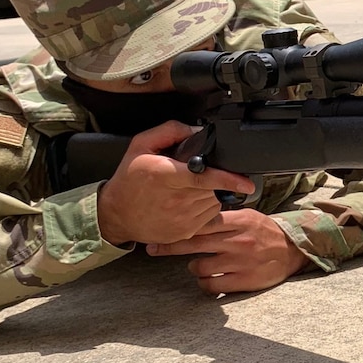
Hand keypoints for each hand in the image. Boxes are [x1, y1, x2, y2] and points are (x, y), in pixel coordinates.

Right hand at [95, 121, 259, 246]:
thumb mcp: (141, 145)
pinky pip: (208, 217)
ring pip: (214, 202)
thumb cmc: (129, 179)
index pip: (203, 178)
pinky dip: (204, 207)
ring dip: (209, 194)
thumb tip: (198, 130)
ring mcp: (182, 219)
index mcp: (166, 175)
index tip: (246, 182)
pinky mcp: (185, 232)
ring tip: (186, 189)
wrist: (116, 215)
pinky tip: (186, 202)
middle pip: (212, 188)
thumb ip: (171, 131)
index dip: (228, 179)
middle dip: (213, 179)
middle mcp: (176, 199)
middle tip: (193, 175)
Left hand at [145, 207, 310, 293]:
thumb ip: (223, 216)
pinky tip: (208, 279)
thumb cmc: (265, 232)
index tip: (160, 230)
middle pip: (194, 244)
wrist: (293, 252)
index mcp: (239, 221)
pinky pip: (211, 285)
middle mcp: (238, 240)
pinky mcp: (243, 281)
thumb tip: (194, 211)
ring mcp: (240, 262)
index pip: (202, 222)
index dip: (179, 227)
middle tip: (153, 249)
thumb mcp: (248, 216)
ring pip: (200, 266)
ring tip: (198, 265)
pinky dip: (205, 283)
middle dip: (170, 247)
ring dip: (194, 267)